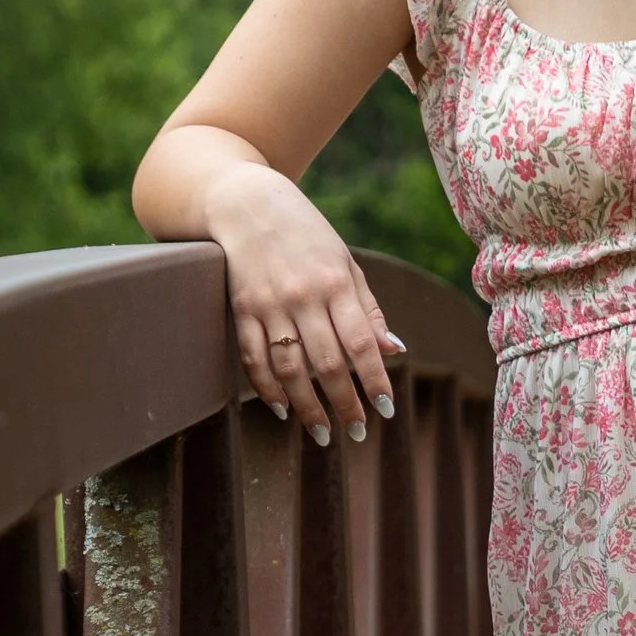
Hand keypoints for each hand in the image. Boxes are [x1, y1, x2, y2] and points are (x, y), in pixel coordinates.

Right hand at [207, 163, 405, 442]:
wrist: (247, 203)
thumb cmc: (305, 234)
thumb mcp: (345, 262)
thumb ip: (368, 308)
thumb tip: (395, 351)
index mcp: (336, 283)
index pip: (362, 343)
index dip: (375, 380)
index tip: (385, 411)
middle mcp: (304, 296)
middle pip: (327, 363)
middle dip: (344, 404)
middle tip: (356, 432)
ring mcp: (269, 304)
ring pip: (289, 368)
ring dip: (306, 407)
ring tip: (322, 432)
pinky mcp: (241, 309)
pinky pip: (254, 358)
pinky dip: (267, 388)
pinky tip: (282, 409)